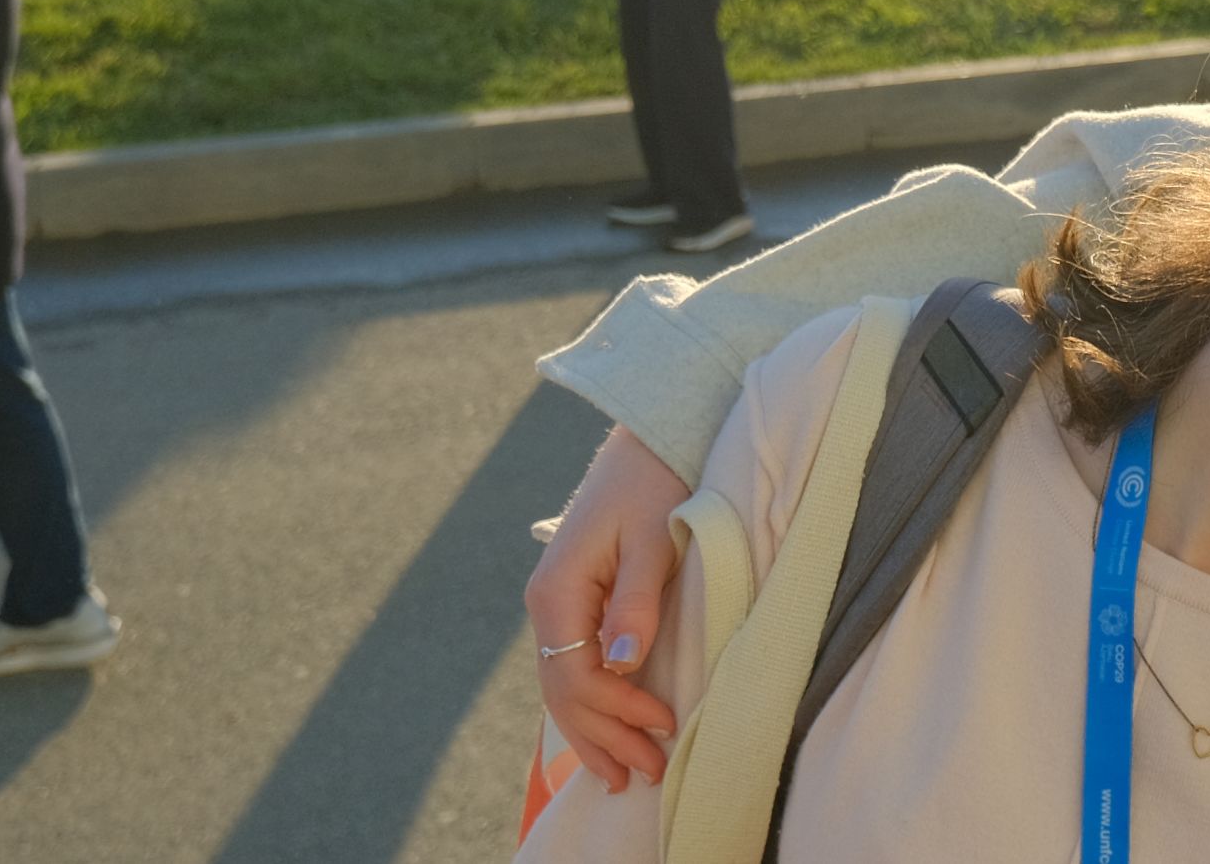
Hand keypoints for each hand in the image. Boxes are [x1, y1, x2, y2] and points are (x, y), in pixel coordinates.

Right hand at [526, 427, 692, 787]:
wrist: (648, 436)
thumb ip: (636, 603)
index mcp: (557, 592)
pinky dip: (590, 703)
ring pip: (564, 685)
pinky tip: (606, 729)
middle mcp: (547, 603)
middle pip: (565, 691)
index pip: (577, 675)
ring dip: (593, 730)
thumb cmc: (655, 480)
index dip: (617, 711)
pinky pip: (574, 667)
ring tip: (623, 773)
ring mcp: (557, 604)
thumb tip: (624, 665)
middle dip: (603, 736)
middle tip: (644, 774)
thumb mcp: (653, 539)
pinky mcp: (577, 601)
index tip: (661, 730)